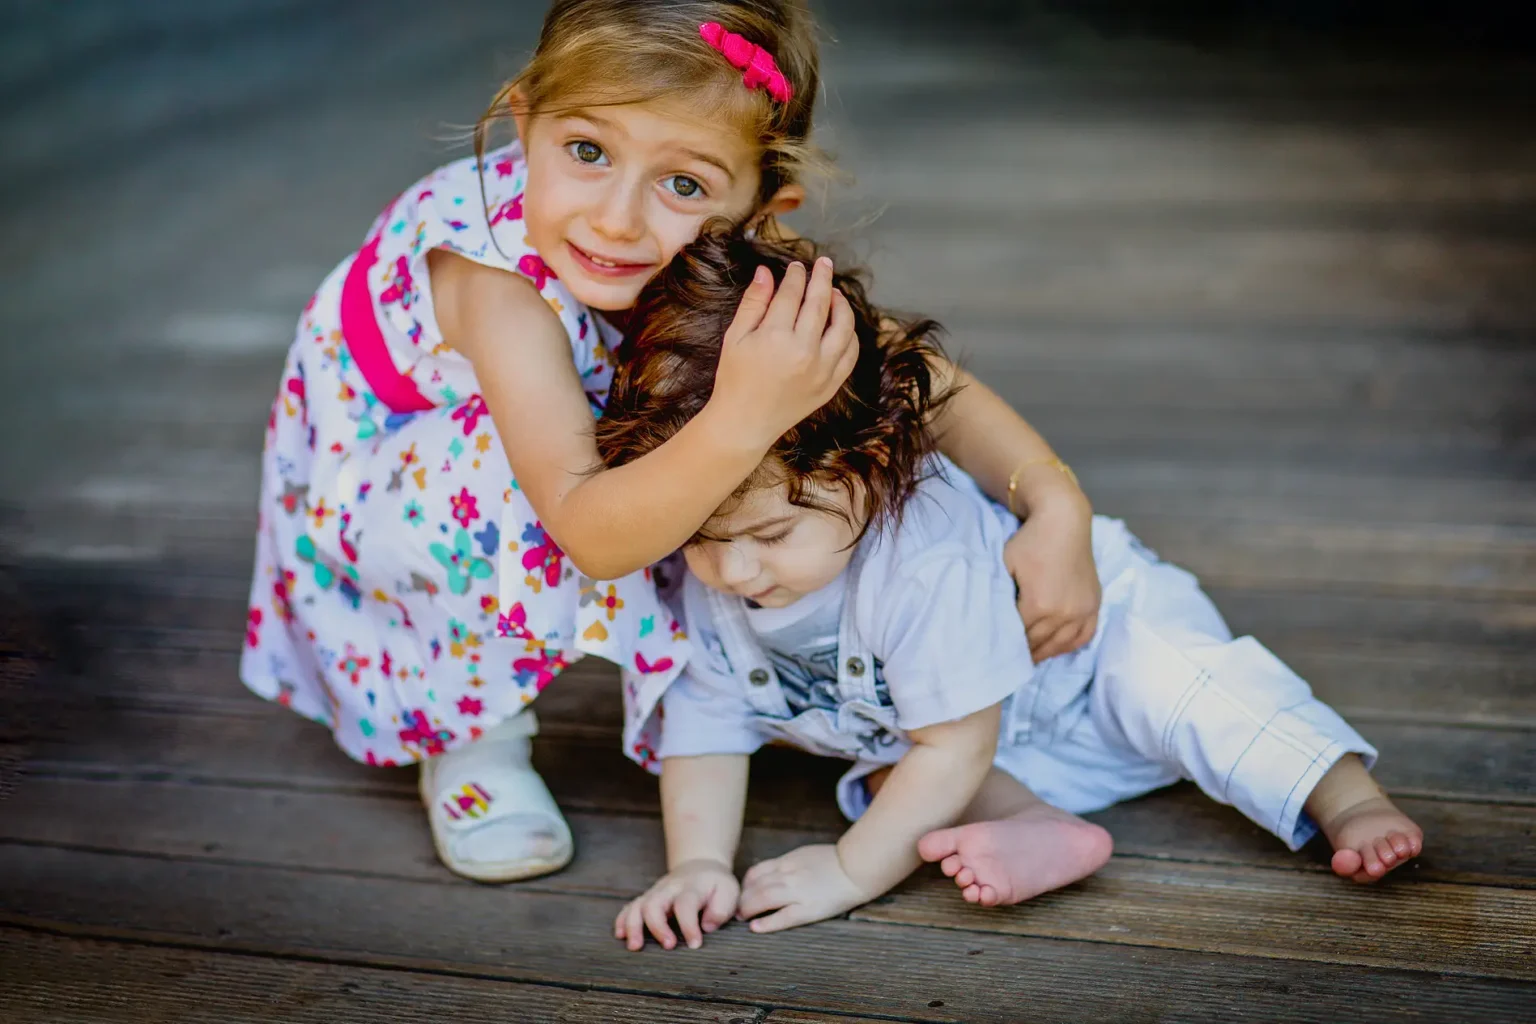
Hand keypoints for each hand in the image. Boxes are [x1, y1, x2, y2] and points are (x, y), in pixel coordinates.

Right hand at [614, 858, 739, 950]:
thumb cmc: (716, 885)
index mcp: (692, 887)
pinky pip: (630, 907)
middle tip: (668, 946)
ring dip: (633, 926)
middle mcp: (670, 889)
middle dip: (657, 927)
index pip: (686, 904)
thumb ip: (721, 909)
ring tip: (634, 946)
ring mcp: (656, 892)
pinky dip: (623, 920)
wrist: (701, 865)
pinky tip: (621, 935)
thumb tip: (706, 926)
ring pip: (638, 905)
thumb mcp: (728, 892)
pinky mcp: (647, 898)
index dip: (689, 926)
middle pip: (655, 903)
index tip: (694, 945)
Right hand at [710, 258, 858, 446]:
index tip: (797, 267)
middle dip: (823, 279)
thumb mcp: (735, 337)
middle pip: (820, 304)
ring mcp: (822, 370)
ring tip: (834, 293)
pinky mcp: (831, 385)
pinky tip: (842, 325)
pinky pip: (850, 354)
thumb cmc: (734, 379)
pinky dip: (850, 336)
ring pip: (844, 327)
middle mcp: (804, 351)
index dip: (796, 276)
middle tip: (824, 264)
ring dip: (842, 305)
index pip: (792, 294)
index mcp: (776, 337)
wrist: (745, 423)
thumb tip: (766, 272)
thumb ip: (753, 303)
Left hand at [736, 844, 872, 934]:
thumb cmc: (835, 862)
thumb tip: (770, 874)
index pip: (757, 872)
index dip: (744, 884)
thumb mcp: (806, 854)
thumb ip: (788, 863)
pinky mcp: (810, 908)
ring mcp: (799, 891)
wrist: (857, 868)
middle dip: (742, 899)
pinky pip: (783, 917)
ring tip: (742, 918)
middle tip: (735, 910)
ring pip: (764, 899)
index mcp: (789, 861)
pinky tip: (756, 928)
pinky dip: (767, 923)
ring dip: (748, 909)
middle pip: (756, 886)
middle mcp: (790, 875)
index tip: (740, 893)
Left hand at [1003, 488, 1099, 660]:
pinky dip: (1068, 645)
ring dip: (1044, 653)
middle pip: (1038, 644)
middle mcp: (1064, 613)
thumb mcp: (1005, 568)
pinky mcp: (1094, 604)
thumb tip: (997, 623)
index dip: (1005, 644)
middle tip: (1008, 660)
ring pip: (1060, 645)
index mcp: (1039, 605)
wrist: (1064, 521)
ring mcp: (1082, 611)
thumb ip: (1002, 599)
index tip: (996, 652)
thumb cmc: (1029, 541)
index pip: (1018, 637)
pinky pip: (1083, 636)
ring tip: (1029, 658)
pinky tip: (1055, 648)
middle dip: (1023, 652)